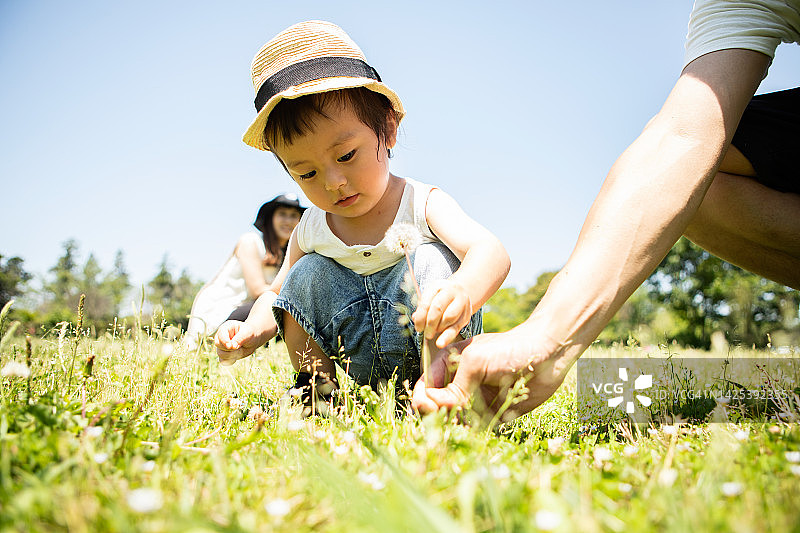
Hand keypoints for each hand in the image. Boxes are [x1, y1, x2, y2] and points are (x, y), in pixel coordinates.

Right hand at [214, 320, 260, 365]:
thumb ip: (240, 338)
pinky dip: (230, 360)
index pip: (220, 334)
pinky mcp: (224, 353)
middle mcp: (222, 336)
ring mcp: (222, 345)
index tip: (231, 346)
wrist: (252, 340)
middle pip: (218, 345)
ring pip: (220, 354)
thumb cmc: (249, 334)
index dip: (224, 341)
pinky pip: (223, 360)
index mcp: (226, 328)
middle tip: (239, 346)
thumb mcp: (248, 333)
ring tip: (240, 349)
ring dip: (232, 354)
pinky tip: (237, 355)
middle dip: (230, 348)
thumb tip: (232, 346)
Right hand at [411, 323, 573, 421]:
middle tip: (449, 414)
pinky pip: (473, 429)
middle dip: (436, 415)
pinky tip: (476, 426)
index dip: (424, 399)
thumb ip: (455, 386)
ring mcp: (472, 400)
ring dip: (454, 425)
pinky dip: (471, 432)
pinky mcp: (489, 415)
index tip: (432, 405)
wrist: (547, 355)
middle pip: (434, 407)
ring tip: (465, 420)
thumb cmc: (509, 349)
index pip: (425, 387)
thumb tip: (438, 407)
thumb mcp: (475, 361)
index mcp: (448, 366)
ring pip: (452, 421)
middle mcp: (457, 384)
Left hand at [412, 279, 471, 347]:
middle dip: (430, 323)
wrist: (460, 294)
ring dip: (439, 328)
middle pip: (438, 308)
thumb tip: (415, 318)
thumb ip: (422, 308)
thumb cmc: (439, 297)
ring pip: (449, 317)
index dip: (421, 317)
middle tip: (426, 334)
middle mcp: (451, 291)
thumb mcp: (429, 298)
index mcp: (437, 286)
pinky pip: (457, 326)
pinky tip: (441, 343)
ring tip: (433, 333)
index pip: (426, 302)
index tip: (418, 328)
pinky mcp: (467, 314)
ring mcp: (462, 302)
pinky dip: (447, 336)